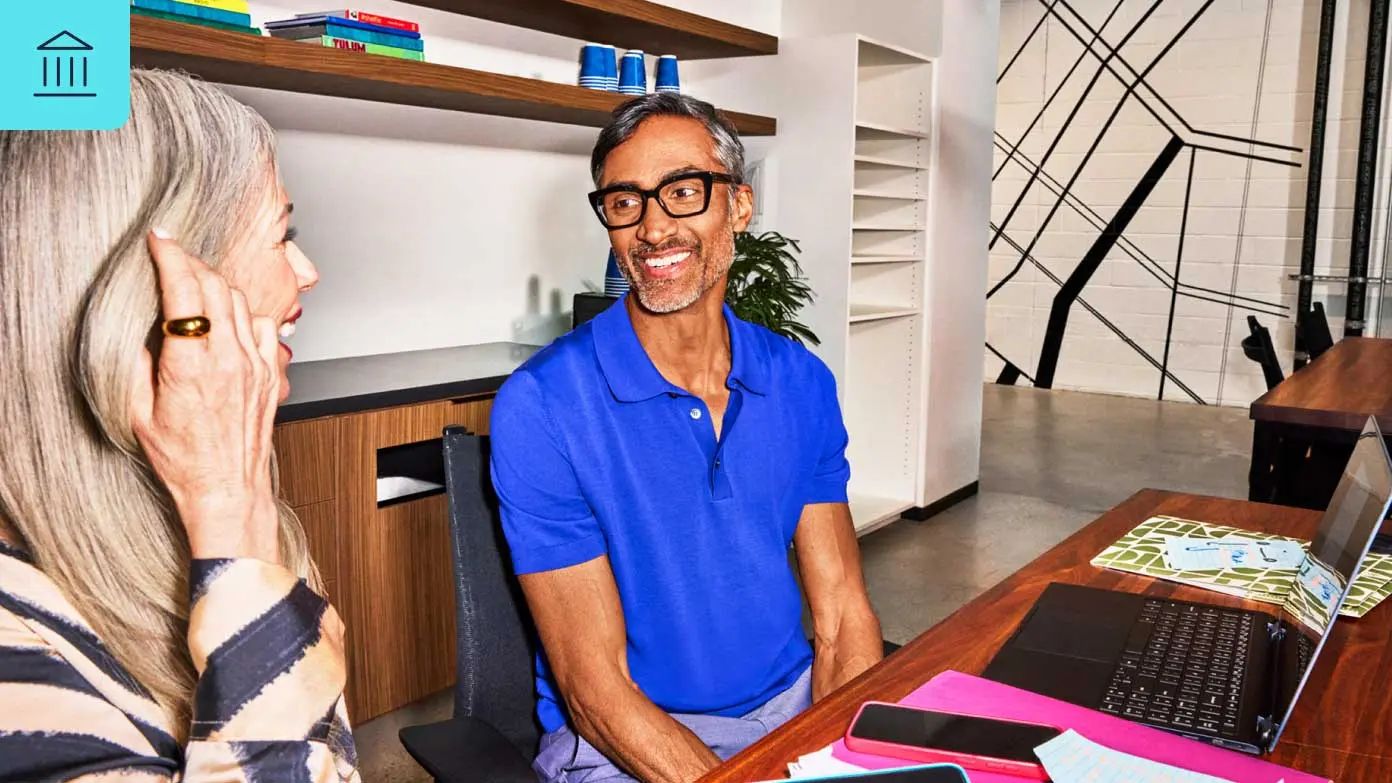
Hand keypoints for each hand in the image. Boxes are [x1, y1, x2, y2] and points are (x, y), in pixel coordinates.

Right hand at [130, 230, 281, 562]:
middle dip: (190, 262)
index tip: (159, 239)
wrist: (227, 488)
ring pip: (241, 301)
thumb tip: (143, 327)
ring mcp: (255, 365)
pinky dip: (244, 312)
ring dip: (216, 284)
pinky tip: (228, 320)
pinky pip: (263, 326)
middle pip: (215, 285)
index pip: (185, 290)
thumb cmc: (182, 459)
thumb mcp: (138, 412)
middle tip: (172, 257)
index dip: (171, 256)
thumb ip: (137, 363)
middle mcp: (229, 358)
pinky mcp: (271, 375)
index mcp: (191, 364)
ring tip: (195, 285)